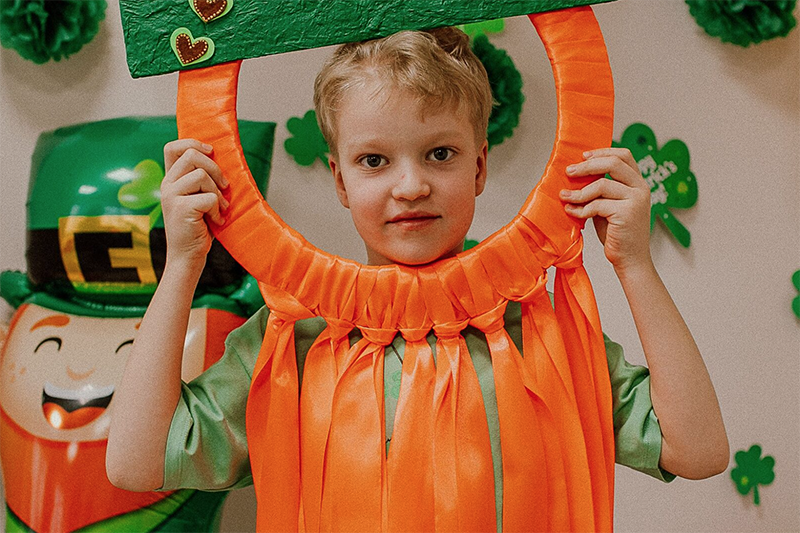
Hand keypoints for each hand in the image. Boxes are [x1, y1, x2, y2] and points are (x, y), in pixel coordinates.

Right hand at [161, 139, 228, 270]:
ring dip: (217, 193)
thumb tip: (220, 158)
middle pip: (192, 155)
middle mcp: (167, 185)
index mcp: (170, 180)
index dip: (193, 143)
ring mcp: (171, 196)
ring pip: (202, 175)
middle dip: (215, 168)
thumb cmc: (198, 228)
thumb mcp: (199, 199)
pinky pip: (209, 197)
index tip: (210, 152)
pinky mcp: (180, 208)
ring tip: (218, 210)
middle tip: (224, 187)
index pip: (173, 147)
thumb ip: (203, 180)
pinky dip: (218, 210)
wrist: (187, 257)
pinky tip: (215, 221)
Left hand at [559, 148, 651, 272]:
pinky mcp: (627, 213)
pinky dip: (581, 209)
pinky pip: (597, 205)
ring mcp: (636, 200)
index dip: (602, 152)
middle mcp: (640, 188)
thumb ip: (600, 190)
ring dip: (579, 191)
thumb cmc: (617, 233)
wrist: (630, 259)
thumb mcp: (608, 206)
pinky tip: (572, 212)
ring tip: (565, 196)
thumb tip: (576, 175)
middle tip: (569, 171)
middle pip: (613, 163)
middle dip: (587, 166)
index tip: (583, 157)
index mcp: (638, 183)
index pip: (624, 155)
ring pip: (602, 184)